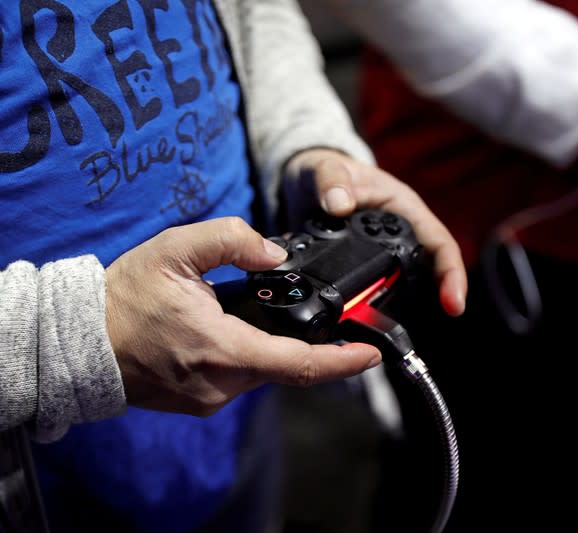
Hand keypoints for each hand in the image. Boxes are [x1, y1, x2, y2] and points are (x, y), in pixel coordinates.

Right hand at [105, 217, 380, 415]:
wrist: (77, 341)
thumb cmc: (124, 298)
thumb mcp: (175, 250)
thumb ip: (231, 240)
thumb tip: (273, 252)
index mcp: (223, 349)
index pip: (300, 364)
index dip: (342, 361)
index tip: (371, 354)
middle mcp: (221, 384)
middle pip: (285, 364)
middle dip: (301, 338)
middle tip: (304, 309)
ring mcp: (209, 398)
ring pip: (262, 370)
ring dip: (268, 343)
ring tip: (246, 311)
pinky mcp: (199, 401)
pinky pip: (238, 377)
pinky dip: (246, 353)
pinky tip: (228, 328)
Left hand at [282, 148, 466, 316]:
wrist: (302, 181)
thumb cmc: (324, 168)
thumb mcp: (324, 167)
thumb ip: (330, 181)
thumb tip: (339, 204)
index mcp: (403, 209)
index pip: (439, 243)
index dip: (451, 273)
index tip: (453, 303)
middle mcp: (399, 234)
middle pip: (428, 272)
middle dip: (435, 299)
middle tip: (430, 324)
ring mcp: (382, 254)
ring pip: (404, 287)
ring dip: (401, 308)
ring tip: (392, 330)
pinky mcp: (362, 268)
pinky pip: (374, 292)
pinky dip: (371, 309)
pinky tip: (360, 324)